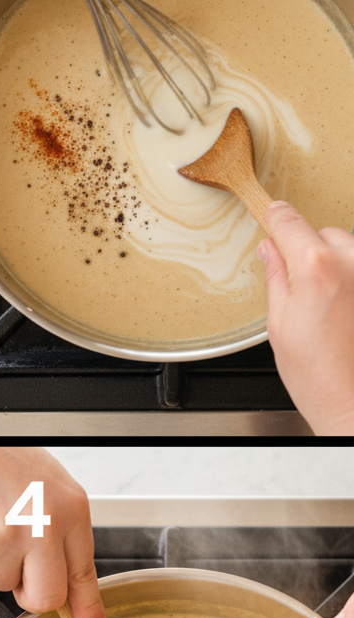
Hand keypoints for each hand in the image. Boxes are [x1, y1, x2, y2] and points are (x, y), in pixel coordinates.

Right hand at [0, 446, 105, 617]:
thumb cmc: (17, 464)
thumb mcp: (60, 494)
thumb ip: (70, 540)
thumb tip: (73, 588)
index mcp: (73, 511)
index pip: (85, 575)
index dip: (88, 610)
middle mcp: (46, 525)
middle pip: (46, 599)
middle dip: (33, 595)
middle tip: (27, 571)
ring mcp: (12, 534)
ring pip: (6, 584)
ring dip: (1, 564)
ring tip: (2, 528)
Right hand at [258, 201, 353, 435]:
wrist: (352, 402)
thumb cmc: (318, 375)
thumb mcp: (279, 325)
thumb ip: (276, 278)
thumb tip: (271, 251)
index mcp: (315, 267)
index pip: (289, 221)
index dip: (276, 218)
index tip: (272, 216)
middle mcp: (350, 262)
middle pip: (322, 235)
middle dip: (308, 254)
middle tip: (300, 292)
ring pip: (347, 249)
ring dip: (334, 266)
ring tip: (327, 309)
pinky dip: (350, 280)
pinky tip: (344, 312)